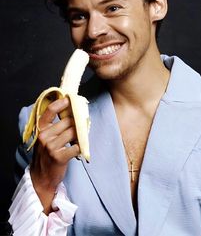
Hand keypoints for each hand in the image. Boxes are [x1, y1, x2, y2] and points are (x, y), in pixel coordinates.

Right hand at [30, 97, 79, 213]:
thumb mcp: (46, 138)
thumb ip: (54, 126)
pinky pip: (76, 147)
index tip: (69, 99)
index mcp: (41, 130)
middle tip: (82, 125)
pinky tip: (79, 149)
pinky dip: (81, 147)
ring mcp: (51, 147)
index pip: (50, 111)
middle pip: (67, 121)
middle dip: (77, 122)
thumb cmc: (46, 155)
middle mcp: (44, 136)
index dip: (60, 103)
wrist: (41, 178)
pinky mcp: (59, 157)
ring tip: (79, 139)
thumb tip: (71, 112)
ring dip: (80, 135)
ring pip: (73, 132)